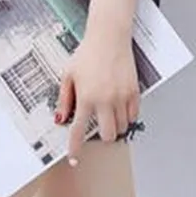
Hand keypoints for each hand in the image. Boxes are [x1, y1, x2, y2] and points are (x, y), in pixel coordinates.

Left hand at [55, 29, 139, 162]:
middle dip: (102, 138)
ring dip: (115, 128)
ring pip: (122, 127)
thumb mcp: (68, 76)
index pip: (79, 130)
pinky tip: (120, 111)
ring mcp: (122, 96)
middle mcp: (105, 100)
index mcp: (86, 98)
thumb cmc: (87, 54)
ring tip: (108, 118)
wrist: (109, 37)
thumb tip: (61, 119)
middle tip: (98, 131)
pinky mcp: (134, 91)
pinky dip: (127, 117)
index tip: (74, 159)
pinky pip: (134, 115)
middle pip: (107, 135)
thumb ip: (64, 100)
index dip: (76, 148)